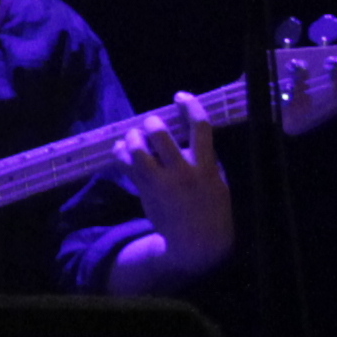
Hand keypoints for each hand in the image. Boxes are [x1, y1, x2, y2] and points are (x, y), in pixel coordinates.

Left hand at [116, 96, 235, 274]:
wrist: (197, 241)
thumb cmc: (210, 206)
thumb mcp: (217, 180)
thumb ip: (205, 157)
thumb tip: (187, 130)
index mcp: (206, 167)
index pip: (201, 127)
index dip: (190, 106)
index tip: (180, 96)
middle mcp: (183, 172)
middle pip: (161, 135)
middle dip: (152, 122)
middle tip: (151, 123)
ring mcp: (161, 182)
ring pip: (138, 148)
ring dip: (133, 136)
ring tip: (135, 136)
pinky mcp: (145, 190)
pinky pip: (125, 164)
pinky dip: (120, 152)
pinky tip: (122, 149)